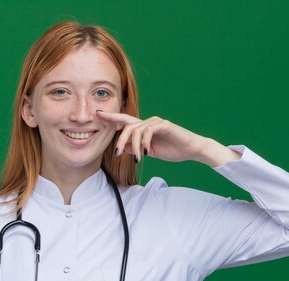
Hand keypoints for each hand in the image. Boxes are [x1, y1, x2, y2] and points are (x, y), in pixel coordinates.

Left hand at [95, 110, 209, 163]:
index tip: (98, 114)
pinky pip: (148, 131)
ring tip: (137, 158)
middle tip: (116, 154)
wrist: (191, 149)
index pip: (124, 121)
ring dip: (134, 146)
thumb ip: (136, 148)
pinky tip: (146, 152)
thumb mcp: (149, 152)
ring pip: (136, 130)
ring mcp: (156, 122)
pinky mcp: (164, 125)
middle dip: (119, 140)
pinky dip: (144, 143)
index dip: (111, 117)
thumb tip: (122, 148)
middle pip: (127, 126)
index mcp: (144, 128)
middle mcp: (148, 122)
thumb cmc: (172, 150)